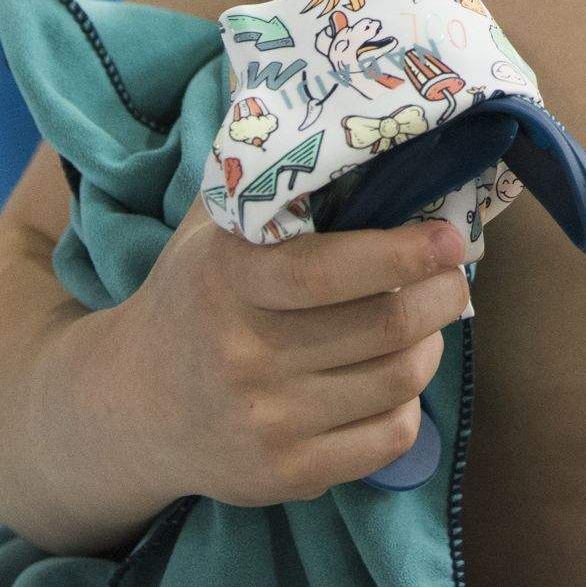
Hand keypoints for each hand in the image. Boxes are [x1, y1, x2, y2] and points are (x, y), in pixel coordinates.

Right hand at [103, 211, 469, 507]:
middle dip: (441, 295)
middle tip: (455, 276)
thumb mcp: (210, 231)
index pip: (327, 269)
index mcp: (226, 279)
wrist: (130, 406)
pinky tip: (397, 378)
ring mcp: (264, 421)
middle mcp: (242, 353)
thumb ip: (265, 180)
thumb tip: (344, 111)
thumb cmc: (194, 299)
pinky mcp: (284, 475)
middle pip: (383, 326)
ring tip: (426, 322)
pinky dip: (410, 405)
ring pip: (396, 381)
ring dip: (431, 346)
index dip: (402, 252)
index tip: (451, 239)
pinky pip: (387, 439)